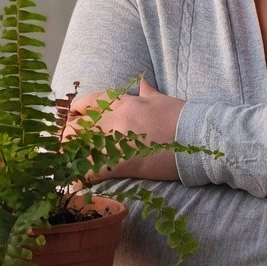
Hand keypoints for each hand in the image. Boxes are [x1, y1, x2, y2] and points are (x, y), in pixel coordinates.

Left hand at [66, 77, 186, 180]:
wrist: (199, 134)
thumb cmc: (183, 117)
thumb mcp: (161, 99)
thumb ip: (147, 91)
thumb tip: (142, 82)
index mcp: (123, 102)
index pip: (86, 103)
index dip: (75, 113)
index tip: (75, 122)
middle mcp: (115, 118)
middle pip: (75, 127)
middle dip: (67, 138)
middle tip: (67, 149)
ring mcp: (118, 140)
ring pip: (78, 149)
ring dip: (71, 159)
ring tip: (69, 167)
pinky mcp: (124, 161)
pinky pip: (93, 170)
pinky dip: (83, 178)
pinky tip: (78, 183)